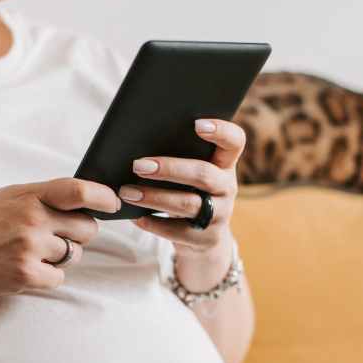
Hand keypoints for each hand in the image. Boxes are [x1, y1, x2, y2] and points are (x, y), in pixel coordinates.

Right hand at [0, 177, 120, 298]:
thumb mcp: (8, 198)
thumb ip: (43, 196)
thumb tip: (84, 198)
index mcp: (29, 195)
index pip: (80, 191)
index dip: (104, 197)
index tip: (114, 203)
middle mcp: (32, 218)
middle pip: (87, 228)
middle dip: (80, 235)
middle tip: (57, 237)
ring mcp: (30, 246)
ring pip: (74, 254)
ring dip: (59, 257)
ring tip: (30, 253)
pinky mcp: (27, 273)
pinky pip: (59, 277)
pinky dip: (47, 277)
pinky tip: (25, 269)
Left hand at [122, 118, 243, 267]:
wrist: (203, 237)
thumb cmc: (188, 191)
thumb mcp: (190, 173)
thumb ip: (178, 155)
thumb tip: (138, 142)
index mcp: (225, 163)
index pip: (234, 141)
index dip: (221, 131)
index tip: (197, 124)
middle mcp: (227, 187)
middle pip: (203, 174)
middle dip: (169, 168)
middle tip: (138, 165)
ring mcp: (219, 215)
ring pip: (188, 204)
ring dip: (154, 197)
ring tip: (127, 192)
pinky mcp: (206, 238)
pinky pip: (177, 232)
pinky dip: (153, 224)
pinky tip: (135, 216)